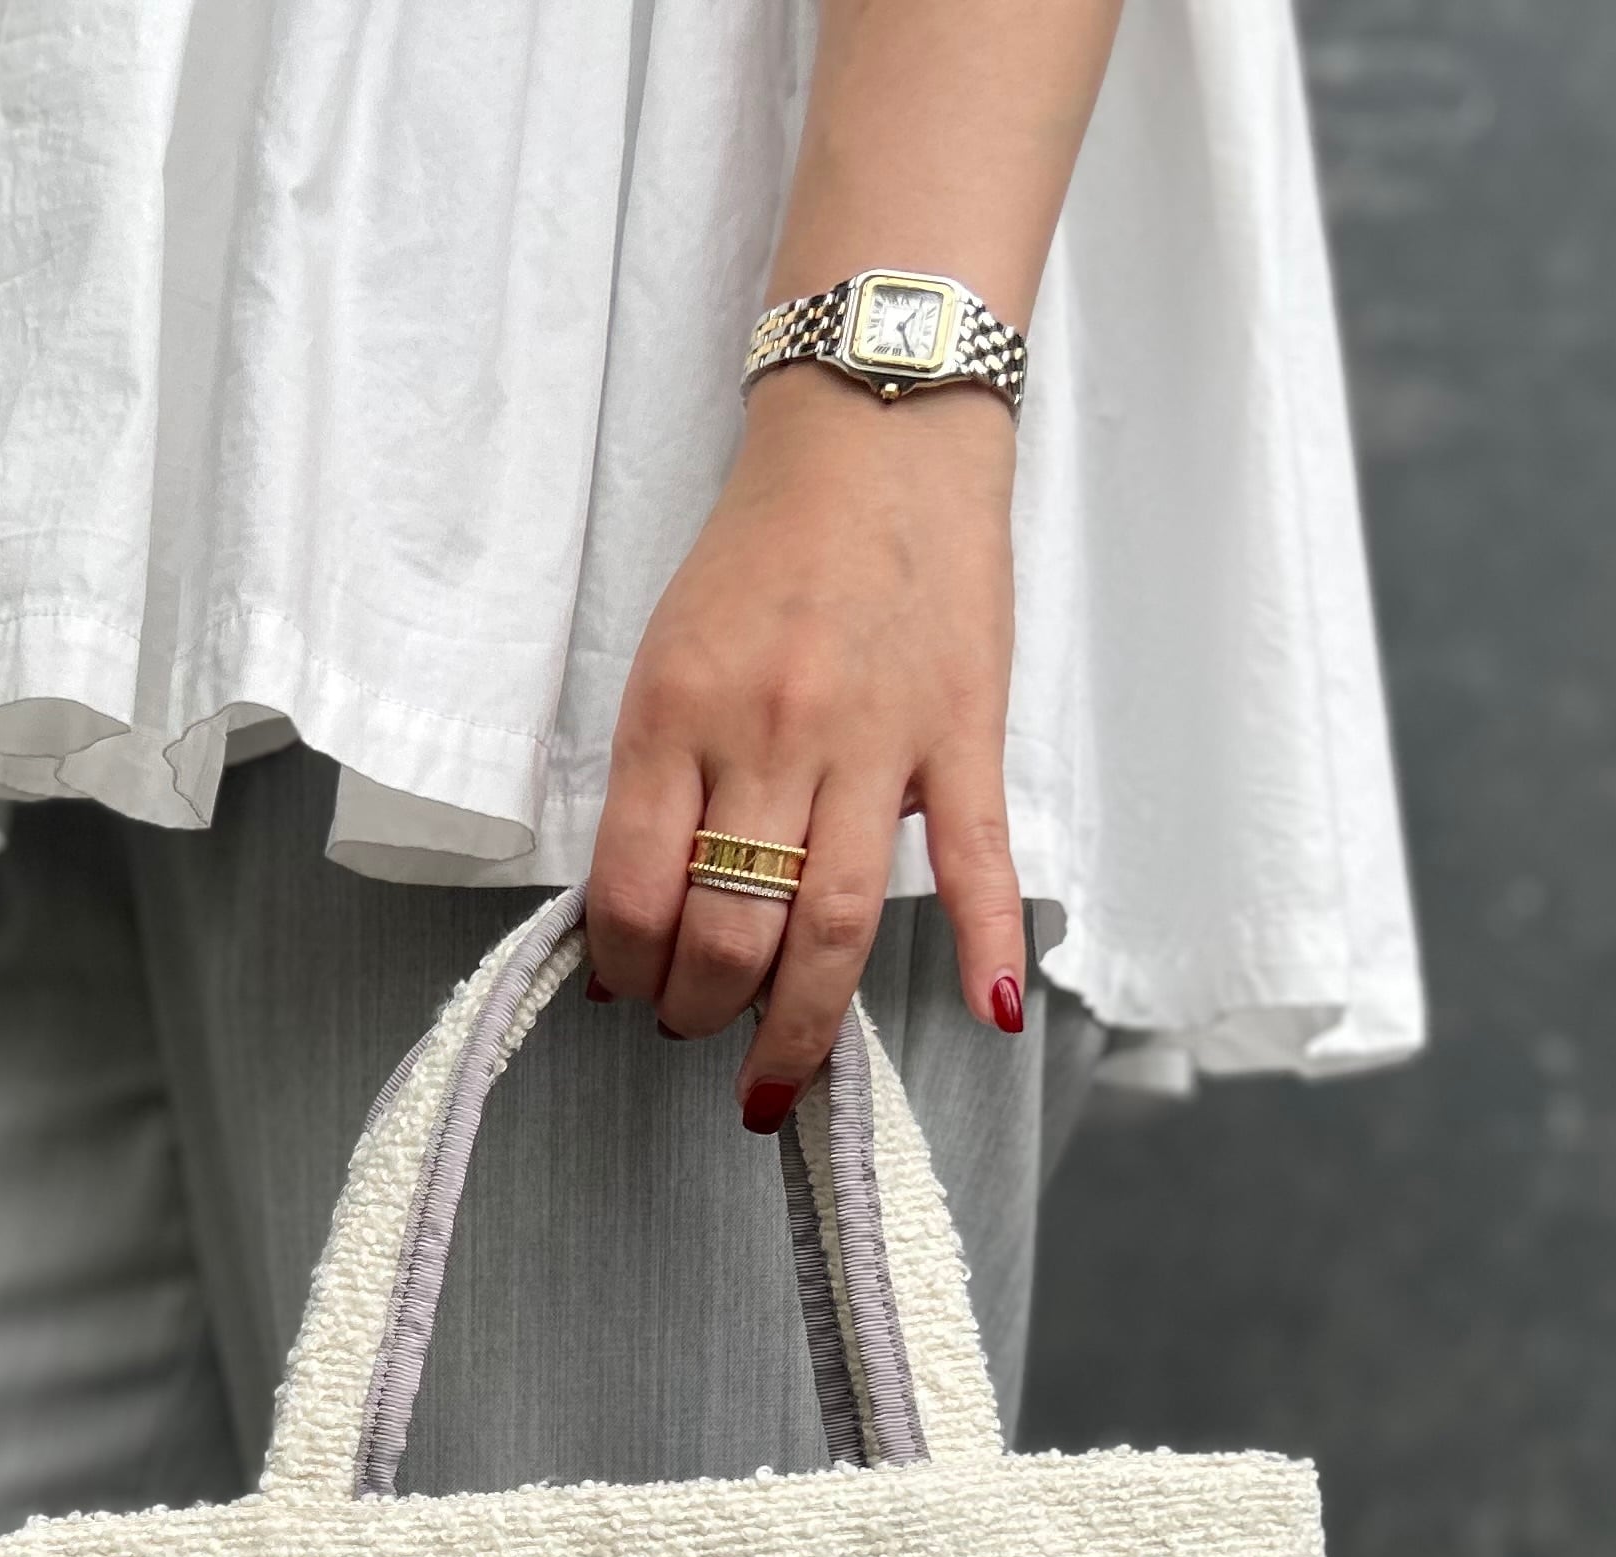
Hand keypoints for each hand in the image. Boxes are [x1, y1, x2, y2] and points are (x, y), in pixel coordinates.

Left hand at [582, 371, 1030, 1129]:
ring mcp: (875, 737)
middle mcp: (771, 732)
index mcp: (678, 710)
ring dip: (798, 1020)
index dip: (625, 964)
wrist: (875, 427)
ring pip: (833, 922)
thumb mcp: (669, 652)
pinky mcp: (963, 730)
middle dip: (701, 1007)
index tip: (626, 986)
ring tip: (772, 1071)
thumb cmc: (763, 549)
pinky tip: (989, 1013)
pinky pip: (976, 859)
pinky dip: (986, 943)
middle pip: (731, 927)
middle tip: (694, 1029)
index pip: (636, 890)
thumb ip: (660, 774)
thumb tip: (639, 908)